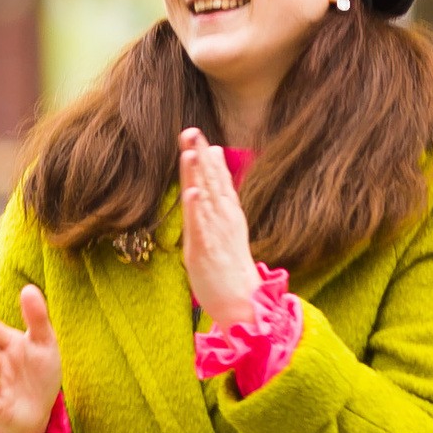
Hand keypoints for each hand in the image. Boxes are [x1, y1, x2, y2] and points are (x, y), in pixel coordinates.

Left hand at [179, 127, 259, 330]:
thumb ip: (219, 193)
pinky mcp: (207, 250)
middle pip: (211, 182)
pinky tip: (192, 191)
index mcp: (228, 212)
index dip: (207, 156)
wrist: (242, 301)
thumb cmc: (229, 264)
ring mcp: (216, 233)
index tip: (196, 132)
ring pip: (206, 199)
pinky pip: (202, 226)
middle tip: (191, 131)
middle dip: (200, 156)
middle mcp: (224, 218)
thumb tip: (215, 160)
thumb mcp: (225, 224)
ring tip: (192, 151)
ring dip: (199, 174)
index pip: (217, 179)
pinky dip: (197, 207)